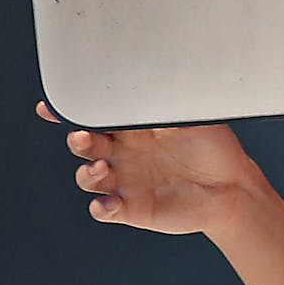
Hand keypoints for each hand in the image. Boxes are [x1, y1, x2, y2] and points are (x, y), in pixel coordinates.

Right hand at [37, 101, 261, 237]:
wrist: (232, 187)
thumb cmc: (213, 147)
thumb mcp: (191, 117)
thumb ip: (166, 102)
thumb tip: (153, 75)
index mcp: (133, 127)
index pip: (95, 115)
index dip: (69, 111)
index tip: (51, 106)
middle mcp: (123, 154)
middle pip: (85, 145)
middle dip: (78, 140)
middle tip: (83, 136)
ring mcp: (125, 182)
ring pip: (88, 177)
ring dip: (87, 173)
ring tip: (101, 169)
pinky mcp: (132, 209)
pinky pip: (105, 209)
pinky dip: (101, 207)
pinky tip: (108, 203)